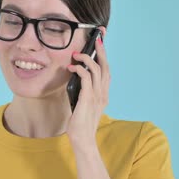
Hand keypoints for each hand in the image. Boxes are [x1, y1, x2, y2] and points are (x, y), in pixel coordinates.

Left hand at [66, 35, 110, 150]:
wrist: (83, 139)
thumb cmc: (81, 123)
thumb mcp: (84, 103)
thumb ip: (84, 92)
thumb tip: (77, 78)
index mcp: (104, 94)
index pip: (106, 71)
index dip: (104, 57)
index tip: (100, 44)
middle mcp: (103, 93)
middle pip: (105, 67)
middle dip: (101, 51)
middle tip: (96, 39)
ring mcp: (97, 96)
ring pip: (96, 70)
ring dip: (86, 59)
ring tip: (76, 54)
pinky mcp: (88, 99)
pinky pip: (86, 78)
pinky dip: (80, 70)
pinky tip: (72, 68)